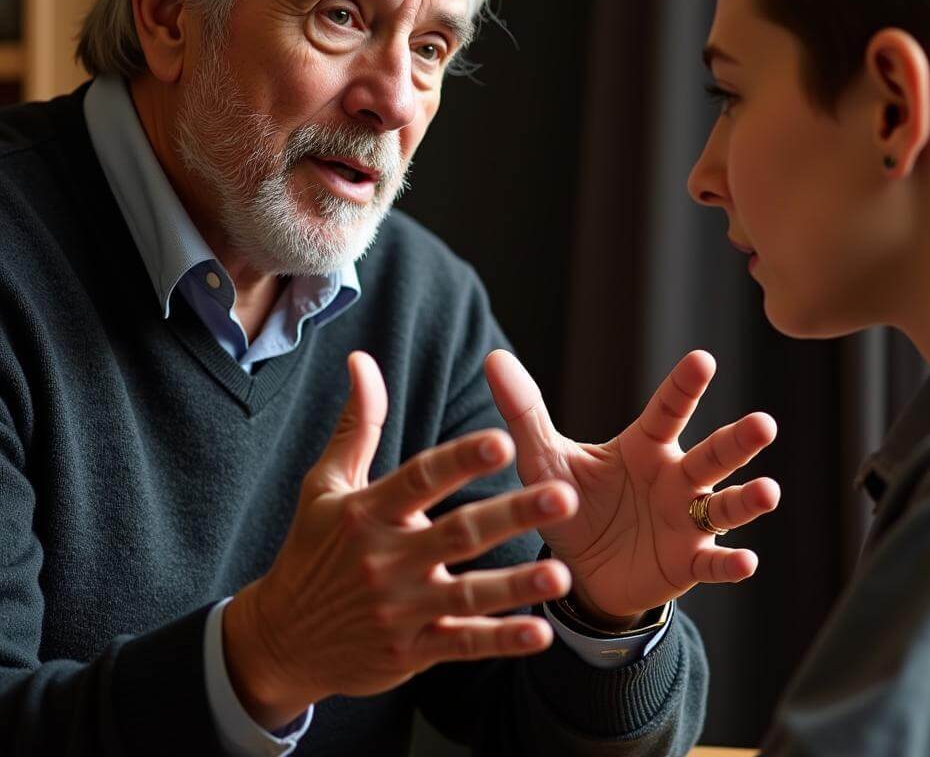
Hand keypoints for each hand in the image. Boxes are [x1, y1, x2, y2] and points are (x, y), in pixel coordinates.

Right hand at [223, 351, 578, 729]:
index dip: (461, 460)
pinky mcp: (410, 651)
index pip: (421, 479)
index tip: (503, 441)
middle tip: (564, 495)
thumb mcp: (326, 484)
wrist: (282, 640)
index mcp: (367, 512)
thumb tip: (362, 359)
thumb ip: (357, 423)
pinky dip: (500, 641)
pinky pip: (461, 644)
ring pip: (467, 594)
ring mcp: (399, 609)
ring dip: (517, 585)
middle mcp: (385, 559)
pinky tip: (541, 633)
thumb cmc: (312, 548)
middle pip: (459, 533)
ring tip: (563, 574)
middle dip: (512, 514)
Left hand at [485, 349, 778, 626]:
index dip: (685, 386)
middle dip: (737, 440)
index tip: (703, 359)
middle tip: (763, 424)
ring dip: (747, 499)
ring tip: (768, 491)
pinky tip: (745, 560)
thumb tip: (492, 358)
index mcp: (645, 446)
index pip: (668, 410)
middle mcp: (675, 477)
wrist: (581, 571)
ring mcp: (686, 521)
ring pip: (724, 506)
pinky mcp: (687, 563)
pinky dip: (729, 562)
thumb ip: (524, 411)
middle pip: (711, 455)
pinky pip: (712, 562)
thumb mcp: (545, 459)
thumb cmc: (572, 503)